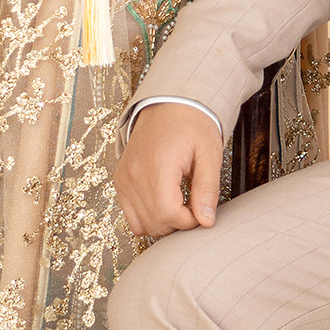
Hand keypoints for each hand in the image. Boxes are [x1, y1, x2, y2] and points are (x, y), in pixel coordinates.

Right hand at [115, 103, 223, 243]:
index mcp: (156, 167)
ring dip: (163, 222)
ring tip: (178, 204)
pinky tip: (163, 201)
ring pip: (141, 224)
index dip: (189, 221)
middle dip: (178, 223)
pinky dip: (147, 216)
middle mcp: (134, 175)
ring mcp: (124, 179)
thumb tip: (206, 221)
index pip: (168, 215)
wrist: (169, 104)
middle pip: (154, 223)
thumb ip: (207, 190)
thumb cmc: (192, 125)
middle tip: (193, 206)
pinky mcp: (120, 180)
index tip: (201, 211)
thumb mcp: (209, 154)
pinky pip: (129, 214)